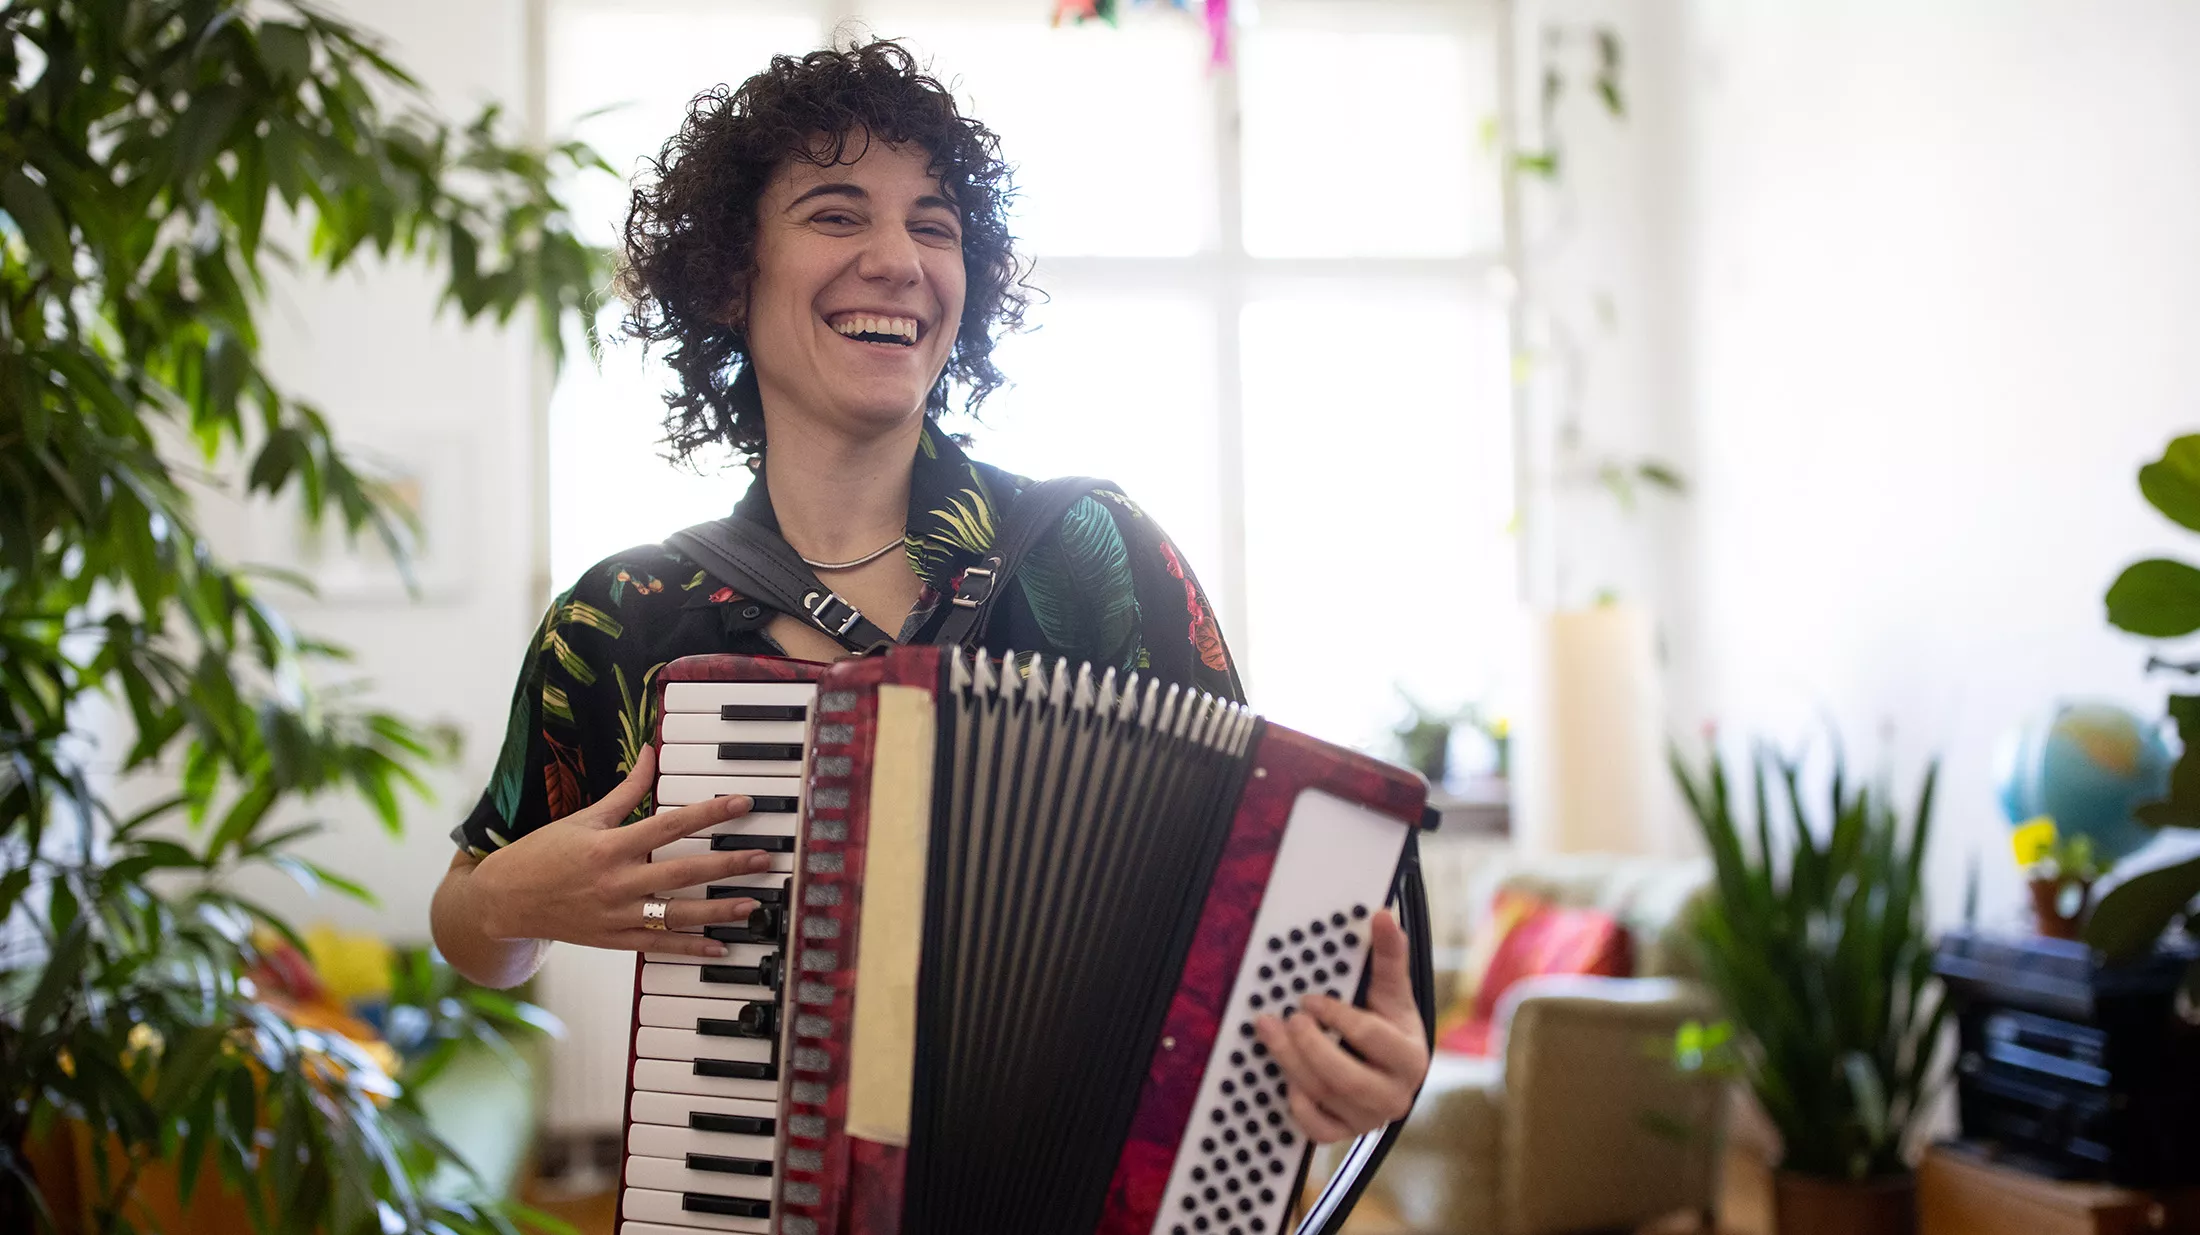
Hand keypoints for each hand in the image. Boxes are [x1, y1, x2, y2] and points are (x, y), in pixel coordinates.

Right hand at [467, 746, 774, 957]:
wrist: (504, 901)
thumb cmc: (544, 854)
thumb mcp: (584, 818)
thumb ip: (625, 791)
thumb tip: (650, 753)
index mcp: (609, 845)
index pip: (670, 825)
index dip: (710, 813)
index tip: (743, 804)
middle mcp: (616, 882)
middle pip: (683, 872)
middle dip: (727, 864)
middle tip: (764, 858)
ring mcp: (616, 915)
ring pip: (676, 915)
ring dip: (718, 910)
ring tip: (753, 905)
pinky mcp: (614, 940)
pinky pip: (658, 947)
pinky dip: (690, 948)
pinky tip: (720, 947)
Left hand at [1254, 907, 1427, 1142]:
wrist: (1394, 1069)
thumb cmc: (1390, 1025)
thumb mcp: (1392, 991)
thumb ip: (1389, 955)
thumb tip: (1384, 914)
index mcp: (1410, 1058)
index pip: (1369, 1036)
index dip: (1335, 1016)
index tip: (1309, 999)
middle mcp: (1395, 1096)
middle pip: (1345, 1078)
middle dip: (1308, 1047)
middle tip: (1286, 1019)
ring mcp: (1369, 1118)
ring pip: (1325, 1097)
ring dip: (1291, 1063)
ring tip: (1270, 1032)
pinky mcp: (1346, 1133)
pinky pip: (1317, 1129)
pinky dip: (1298, 1104)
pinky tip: (1287, 1078)